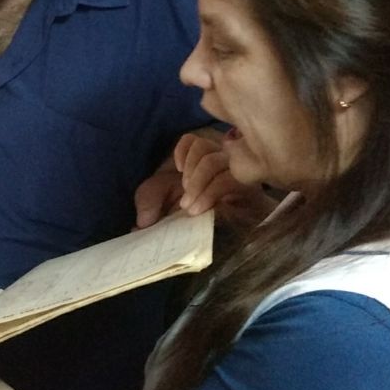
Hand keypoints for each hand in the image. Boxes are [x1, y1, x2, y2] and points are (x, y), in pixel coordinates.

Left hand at [134, 131, 278, 229]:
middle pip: (204, 146)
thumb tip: (140, 222)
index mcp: (204, 165)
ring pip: (215, 160)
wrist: (228, 249)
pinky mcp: (249, 191)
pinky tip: (199, 209)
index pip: (195, 140)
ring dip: (197, 182)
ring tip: (189, 208)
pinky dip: (209, 192)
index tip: (178, 170)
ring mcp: (238, 176)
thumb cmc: (200, 227)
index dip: (183, 150)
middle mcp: (223, 165)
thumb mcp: (168, 213)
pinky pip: (229, 179)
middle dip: (189, 170)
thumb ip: (150, 204)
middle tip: (183, 200)